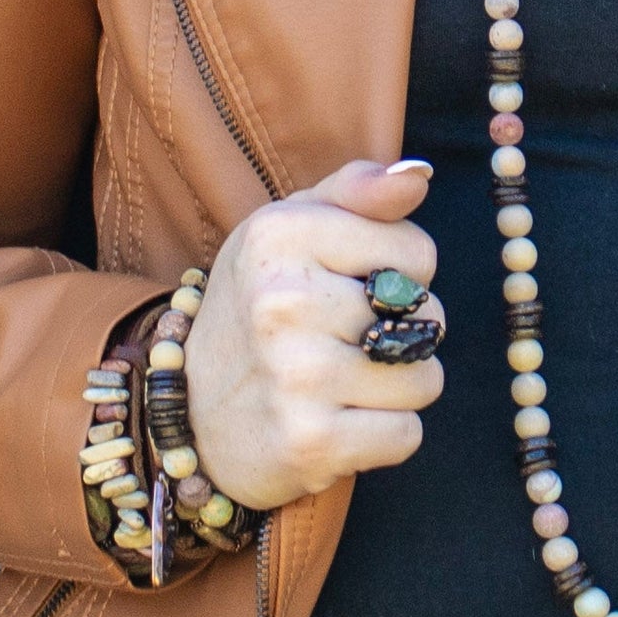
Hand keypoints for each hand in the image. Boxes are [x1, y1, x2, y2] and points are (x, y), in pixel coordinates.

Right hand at [186, 159, 444, 512]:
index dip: (399, 275)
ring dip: (394, 389)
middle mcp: (283, 300)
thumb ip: (357, 190)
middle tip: (340, 343)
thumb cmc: (260, 309)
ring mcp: (296, 375)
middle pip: (429, 318)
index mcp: (281, 234)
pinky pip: (406, 435)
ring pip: (424, 380)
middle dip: (401, 335)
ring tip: (339, 385)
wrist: (188, 415)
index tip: (348, 288)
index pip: (419, 253)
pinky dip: (383, 437)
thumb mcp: (291, 230)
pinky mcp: (310, 441)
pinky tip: (338, 423)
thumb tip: (418, 175)